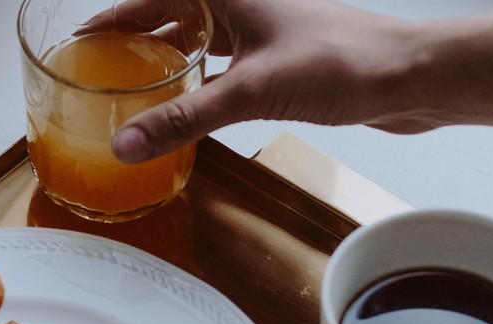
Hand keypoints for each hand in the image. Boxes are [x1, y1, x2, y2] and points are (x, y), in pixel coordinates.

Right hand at [107, 0, 424, 162]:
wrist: (409, 77)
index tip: (84, 38)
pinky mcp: (282, 60)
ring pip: (202, 42)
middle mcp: (244, 4)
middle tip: (103, 68)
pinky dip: (203, 85)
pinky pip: (227, 68)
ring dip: (171, 63)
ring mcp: (264, 31)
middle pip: (174, 15)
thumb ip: (184, 118)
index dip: (116, 16)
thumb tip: (129, 141)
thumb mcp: (251, 91)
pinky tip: (190, 109)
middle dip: (138, 39)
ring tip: (136, 89)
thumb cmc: (345, 61)